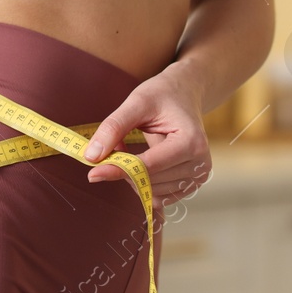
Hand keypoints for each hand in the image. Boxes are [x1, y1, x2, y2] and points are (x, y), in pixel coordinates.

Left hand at [82, 63, 211, 210]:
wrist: (185, 95)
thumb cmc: (162, 95)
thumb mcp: (136, 103)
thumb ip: (113, 128)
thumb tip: (91, 156)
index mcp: (191, 141)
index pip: (149, 166)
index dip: (119, 170)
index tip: (92, 172)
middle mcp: (200, 163)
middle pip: (150, 181)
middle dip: (125, 169)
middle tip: (114, 146)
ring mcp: (198, 177)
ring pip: (153, 192)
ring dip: (133, 176)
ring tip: (130, 149)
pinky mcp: (191, 184)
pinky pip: (160, 197)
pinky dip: (143, 183)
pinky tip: (140, 162)